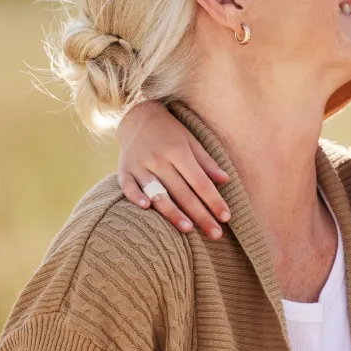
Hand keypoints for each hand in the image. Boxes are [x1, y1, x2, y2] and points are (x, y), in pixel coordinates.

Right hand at [116, 101, 231, 237]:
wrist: (138, 116)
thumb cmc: (170, 132)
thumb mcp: (191, 140)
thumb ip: (206, 162)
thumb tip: (225, 180)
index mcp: (179, 152)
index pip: (200, 182)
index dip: (214, 200)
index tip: (226, 218)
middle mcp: (159, 159)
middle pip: (183, 192)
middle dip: (200, 215)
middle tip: (215, 234)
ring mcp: (140, 165)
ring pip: (157, 193)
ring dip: (172, 212)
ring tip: (188, 229)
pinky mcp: (123, 169)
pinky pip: (128, 186)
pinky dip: (135, 197)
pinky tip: (146, 209)